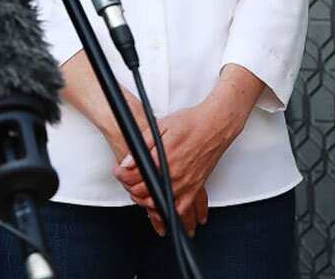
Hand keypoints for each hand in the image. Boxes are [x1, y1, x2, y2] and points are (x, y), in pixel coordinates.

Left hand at [114, 105, 233, 237]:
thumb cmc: (191, 123)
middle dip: (131, 190)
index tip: (119, 172)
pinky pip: (182, 208)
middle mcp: (174, 174)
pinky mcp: (196, 187)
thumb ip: (142, 144)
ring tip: (142, 195)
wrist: (215, 125)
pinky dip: (171, 212)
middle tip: (128, 183)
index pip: (135, 177)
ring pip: (161, 204)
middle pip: (145, 193)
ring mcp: (186, 183)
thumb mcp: (160, 126)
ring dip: (147, 203)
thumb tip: (128, 160)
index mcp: (163, 159)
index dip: (122, 176)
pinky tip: (165, 210)